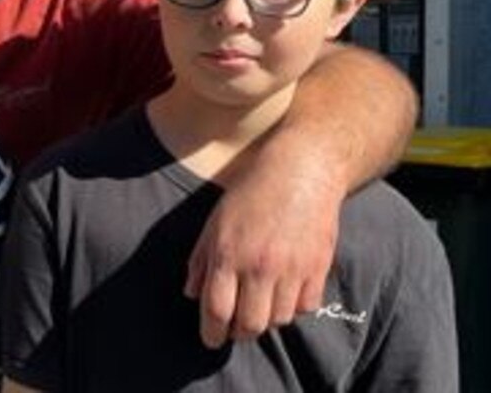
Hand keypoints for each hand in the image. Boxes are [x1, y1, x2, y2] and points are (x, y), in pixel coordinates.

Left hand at [185, 149, 343, 347]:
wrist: (302, 171)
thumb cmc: (251, 194)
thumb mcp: (215, 222)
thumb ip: (201, 260)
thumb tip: (191, 293)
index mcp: (228, 254)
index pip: (217, 309)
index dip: (212, 332)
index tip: (211, 339)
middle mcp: (260, 265)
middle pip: (250, 324)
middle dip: (240, 332)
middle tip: (236, 327)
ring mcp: (292, 268)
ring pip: (279, 320)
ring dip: (267, 319)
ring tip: (260, 304)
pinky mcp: (318, 268)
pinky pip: (305, 307)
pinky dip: (294, 307)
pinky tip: (285, 292)